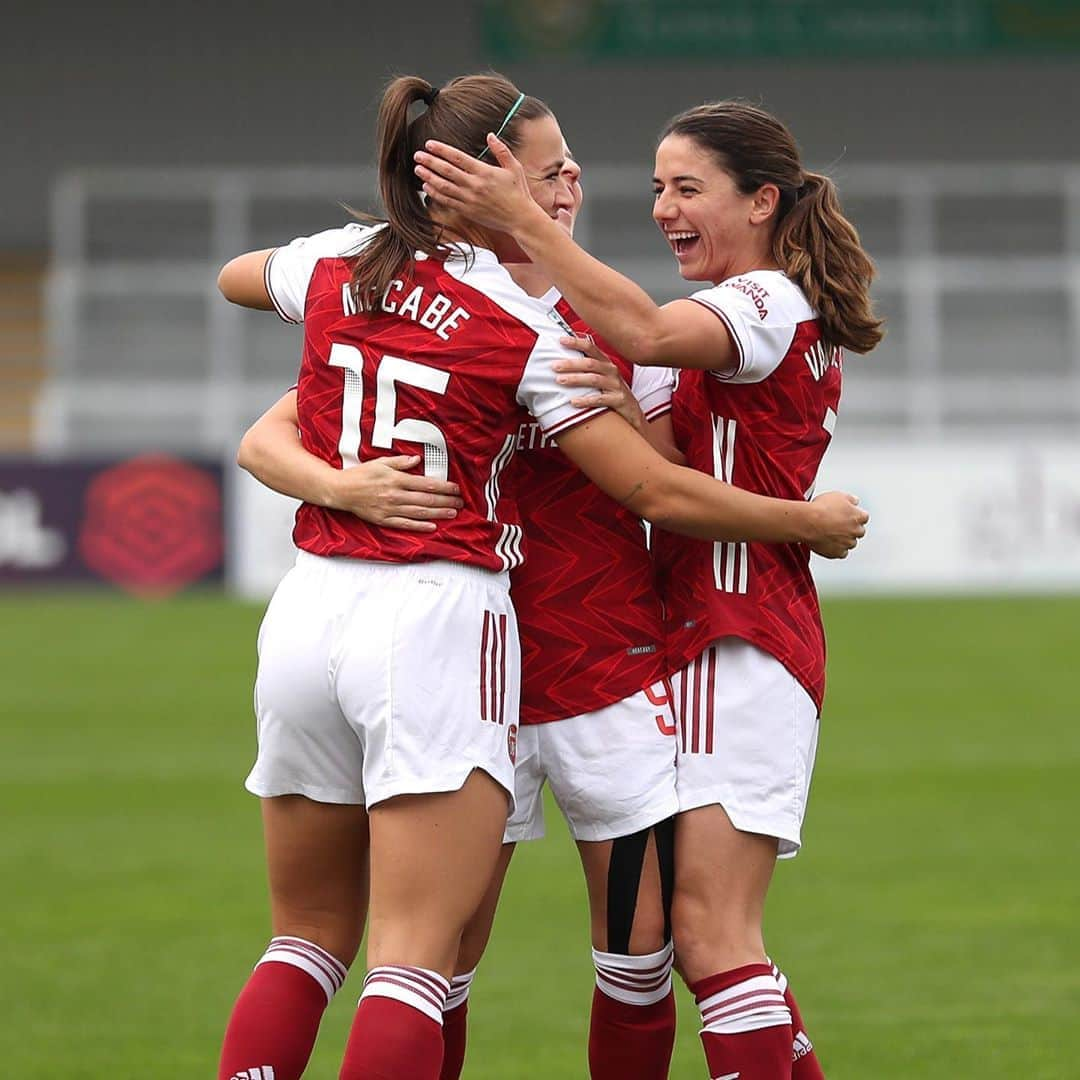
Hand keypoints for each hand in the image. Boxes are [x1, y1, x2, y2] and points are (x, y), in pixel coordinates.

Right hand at [326, 456, 463, 532]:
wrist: (341, 490)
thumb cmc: (360, 475)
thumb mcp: (381, 462)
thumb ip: (400, 462)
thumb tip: (417, 460)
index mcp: (396, 479)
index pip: (426, 484)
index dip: (444, 487)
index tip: (456, 488)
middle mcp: (395, 495)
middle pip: (426, 499)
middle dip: (446, 501)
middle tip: (460, 502)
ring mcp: (390, 509)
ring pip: (419, 512)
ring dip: (438, 513)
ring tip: (453, 513)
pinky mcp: (384, 520)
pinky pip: (405, 524)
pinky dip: (420, 526)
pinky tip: (432, 526)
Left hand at [413, 134, 541, 233]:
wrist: (520, 219)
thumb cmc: (519, 192)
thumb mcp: (514, 167)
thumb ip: (501, 150)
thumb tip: (490, 135)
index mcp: (484, 172)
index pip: (458, 158)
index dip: (442, 150)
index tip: (429, 144)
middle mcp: (474, 186)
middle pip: (446, 171)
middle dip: (430, 162)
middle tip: (417, 155)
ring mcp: (470, 200)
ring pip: (444, 187)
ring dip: (429, 177)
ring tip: (418, 169)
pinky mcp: (468, 211)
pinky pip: (448, 202)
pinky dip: (435, 194)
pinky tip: (427, 187)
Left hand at [555, 336, 645, 430]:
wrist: (632, 411)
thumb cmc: (612, 392)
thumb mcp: (602, 377)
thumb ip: (587, 369)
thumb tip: (562, 363)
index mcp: (606, 363)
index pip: (591, 348)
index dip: (576, 343)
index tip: (561, 340)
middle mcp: (612, 371)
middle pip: (590, 363)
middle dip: (571, 364)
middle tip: (554, 366)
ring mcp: (616, 385)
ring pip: (594, 379)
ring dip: (576, 379)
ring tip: (560, 380)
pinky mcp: (618, 400)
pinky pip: (600, 399)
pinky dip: (585, 400)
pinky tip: (573, 401)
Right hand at [806, 491, 868, 557]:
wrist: (808, 523)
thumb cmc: (821, 509)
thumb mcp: (838, 496)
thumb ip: (851, 499)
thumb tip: (855, 501)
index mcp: (858, 517)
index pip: (864, 517)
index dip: (855, 516)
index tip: (849, 515)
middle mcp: (855, 531)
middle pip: (859, 531)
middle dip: (852, 529)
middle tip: (839, 524)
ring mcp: (847, 543)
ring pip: (850, 543)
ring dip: (845, 539)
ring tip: (832, 533)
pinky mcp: (837, 553)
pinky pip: (841, 553)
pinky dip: (837, 549)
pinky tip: (830, 543)